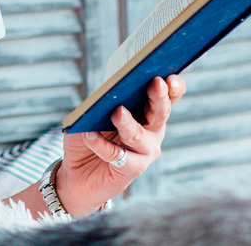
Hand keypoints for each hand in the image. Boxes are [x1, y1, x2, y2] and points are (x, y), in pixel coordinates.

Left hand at [56, 75, 186, 215]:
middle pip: (160, 112)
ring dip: (128, 123)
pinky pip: (116, 155)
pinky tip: (89, 135)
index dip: (173, 87)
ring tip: (117, 112)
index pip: (168, 97)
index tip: (168, 76)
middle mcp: (152, 131)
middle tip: (155, 83)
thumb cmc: (88, 136)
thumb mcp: (94, 113)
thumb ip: (104, 102)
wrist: (77, 174)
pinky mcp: (131, 170)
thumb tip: (108, 93)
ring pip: (139, 135)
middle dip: (158, 97)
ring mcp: (144, 152)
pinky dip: (101, 144)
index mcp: (148, 112)